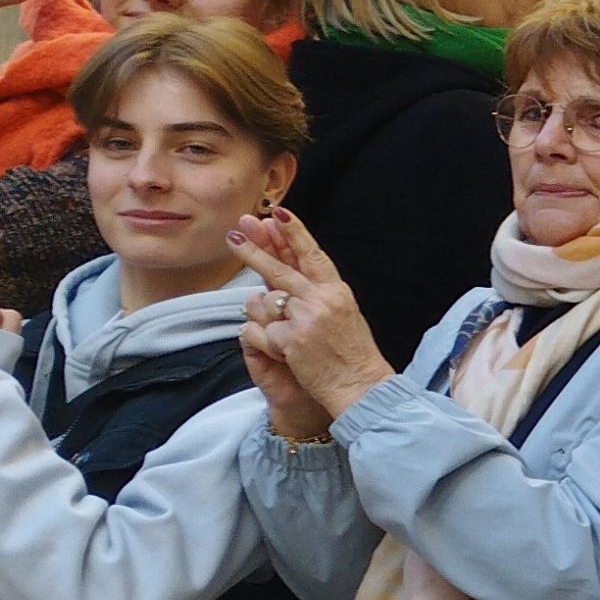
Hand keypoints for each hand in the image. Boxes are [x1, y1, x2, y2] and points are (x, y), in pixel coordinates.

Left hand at [225, 211, 397, 422]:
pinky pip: (261, 332)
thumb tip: (289, 274)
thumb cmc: (352, 355)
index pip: (312, 255)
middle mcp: (321, 300)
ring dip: (263, 313)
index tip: (278, 213)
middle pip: (281, 269)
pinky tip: (283, 354)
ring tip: (277, 329)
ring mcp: (306, 318)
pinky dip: (265, 343)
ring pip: (267, 302)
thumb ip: (318, 294)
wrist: (361, 386)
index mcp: (336, 292)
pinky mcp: (291, 340)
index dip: (294, 232)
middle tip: (237, 231)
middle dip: (255, 250)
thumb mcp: (343, 315)